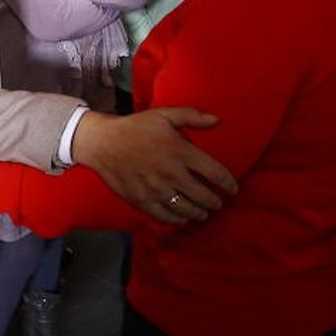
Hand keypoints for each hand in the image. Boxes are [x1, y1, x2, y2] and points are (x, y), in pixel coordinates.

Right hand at [72, 109, 234, 222]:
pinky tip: (183, 218)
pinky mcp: (142, 200)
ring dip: (200, 213)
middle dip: (216, 202)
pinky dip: (178, 220)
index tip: (233, 189)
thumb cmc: (135, 127)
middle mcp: (172, 173)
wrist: (103, 142)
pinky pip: (166, 217)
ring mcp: (157, 190)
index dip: (229, 184)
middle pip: (204, 196)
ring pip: (188, 210)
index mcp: (181, 152)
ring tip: (204, 212)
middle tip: (218, 203)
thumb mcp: (164, 114)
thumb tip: (217, 120)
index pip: (216, 174)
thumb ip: (191, 116)